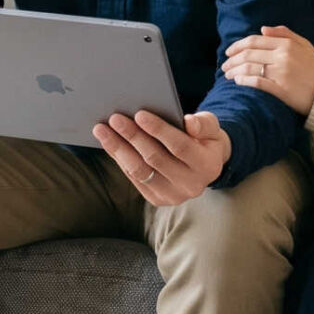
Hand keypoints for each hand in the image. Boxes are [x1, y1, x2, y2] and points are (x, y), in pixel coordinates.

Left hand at [92, 110, 230, 205]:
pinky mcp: (157, 199)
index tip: (139, 114)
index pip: (180, 146)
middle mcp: (191, 185)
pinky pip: (133, 177)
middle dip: (133, 136)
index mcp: (208, 166)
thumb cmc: (205, 139)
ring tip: (102, 129)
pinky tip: (109, 142)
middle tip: (115, 118)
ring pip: (140, 171)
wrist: (205, 166)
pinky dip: (119, 158)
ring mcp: (173, 196)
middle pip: (155, 159)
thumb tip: (189, 123)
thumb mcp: (211, 128)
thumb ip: (203, 124)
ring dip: (118, 149)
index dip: (159, 130)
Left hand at [220, 25, 313, 114]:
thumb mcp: (305, 45)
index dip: (238, 45)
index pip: (255, 40)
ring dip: (235, 70)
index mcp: (287, 44)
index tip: (229, 51)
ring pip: (250, 67)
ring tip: (227, 75)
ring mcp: (281, 73)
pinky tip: (238, 81)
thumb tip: (263, 29)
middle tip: (224, 65)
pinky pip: (257, 82)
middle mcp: (282, 57)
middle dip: (232, 59)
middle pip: (249, 54)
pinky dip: (244, 80)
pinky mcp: (280, 89)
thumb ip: (285, 34)